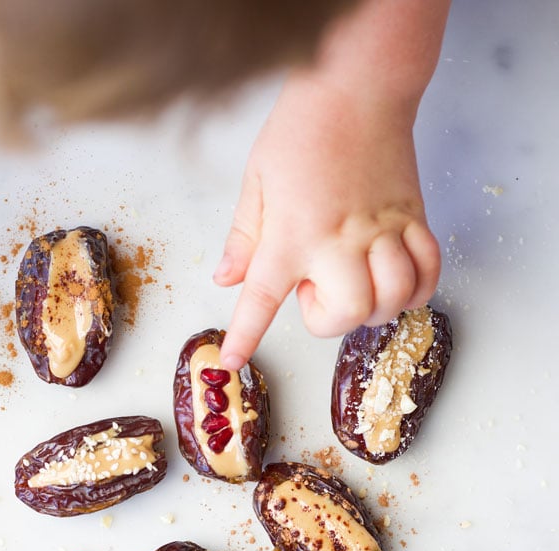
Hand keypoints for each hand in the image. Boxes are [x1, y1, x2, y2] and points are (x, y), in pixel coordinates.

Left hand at [214, 0, 449, 368]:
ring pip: (393, 298)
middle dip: (331, 320)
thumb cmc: (302, 128)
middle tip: (319, 289)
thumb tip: (226, 278)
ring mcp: (381, 231)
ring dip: (377, 307)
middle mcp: (339, 240)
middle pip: (348, 313)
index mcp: (291, 234)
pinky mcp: (413, 219)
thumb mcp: (257, 182)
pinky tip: (398, 280)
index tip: (235, 362)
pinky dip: (418, 288)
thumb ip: (245, 238)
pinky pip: (428, 271)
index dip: (246, 337)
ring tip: (359, 282)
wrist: (357, 84)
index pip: (262, 300)